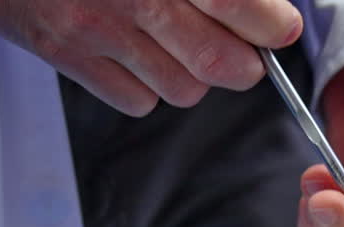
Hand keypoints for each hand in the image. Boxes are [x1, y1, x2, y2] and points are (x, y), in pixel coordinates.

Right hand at [0, 0, 302, 114]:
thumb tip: (261, 3)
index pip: (236, 3)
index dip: (271, 23)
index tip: (280, 27)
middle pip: (220, 62)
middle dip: (245, 64)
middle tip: (247, 52)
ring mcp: (95, 25)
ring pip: (183, 88)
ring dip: (195, 76)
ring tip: (182, 47)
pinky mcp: (64, 51)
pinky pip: (136, 100)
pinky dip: (148, 88)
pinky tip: (138, 55)